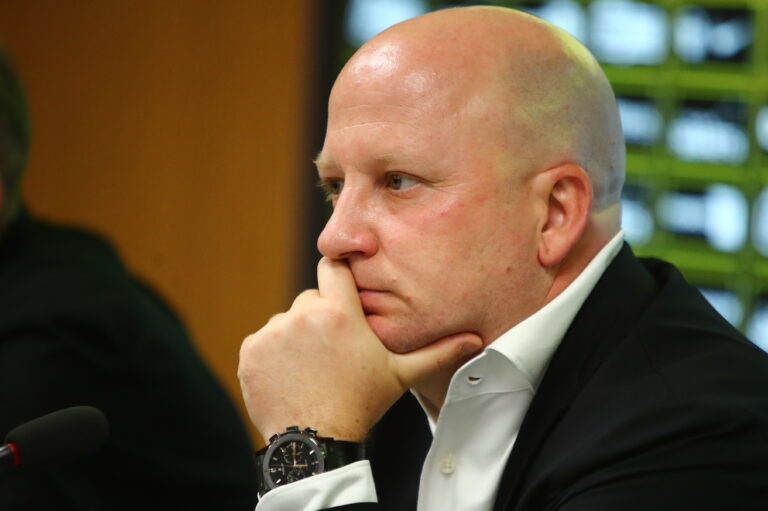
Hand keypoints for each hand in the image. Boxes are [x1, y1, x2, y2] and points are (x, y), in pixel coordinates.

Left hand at [238, 258, 482, 441]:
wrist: (315, 443)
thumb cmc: (361, 405)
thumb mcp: (399, 375)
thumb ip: (436, 352)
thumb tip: (475, 341)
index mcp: (340, 311)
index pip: (332, 266)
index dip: (338, 276)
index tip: (342, 289)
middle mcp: (303, 314)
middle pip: (311, 299)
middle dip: (321, 317)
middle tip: (334, 350)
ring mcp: (273, 332)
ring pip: (287, 321)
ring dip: (296, 336)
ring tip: (312, 368)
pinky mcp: (251, 351)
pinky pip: (264, 341)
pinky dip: (273, 354)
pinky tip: (292, 376)